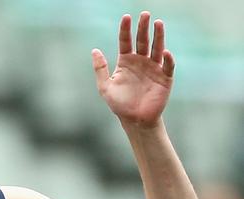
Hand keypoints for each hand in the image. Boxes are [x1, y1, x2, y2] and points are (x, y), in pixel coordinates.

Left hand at [93, 12, 174, 126]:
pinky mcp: (164, 77)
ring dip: (158, 36)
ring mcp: (153, 68)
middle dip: (143, 27)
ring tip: (158, 23)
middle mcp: (141, 61)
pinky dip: (167, 58)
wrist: (135, 121)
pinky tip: (164, 52)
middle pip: (142, 40)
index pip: (126, 41)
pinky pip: (167, 65)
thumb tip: (94, 50)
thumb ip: (100, 69)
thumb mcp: (105, 87)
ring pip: (156, 48)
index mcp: (126, 61)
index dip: (125, 29)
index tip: (126, 17)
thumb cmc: (120, 105)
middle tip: (145, 14)